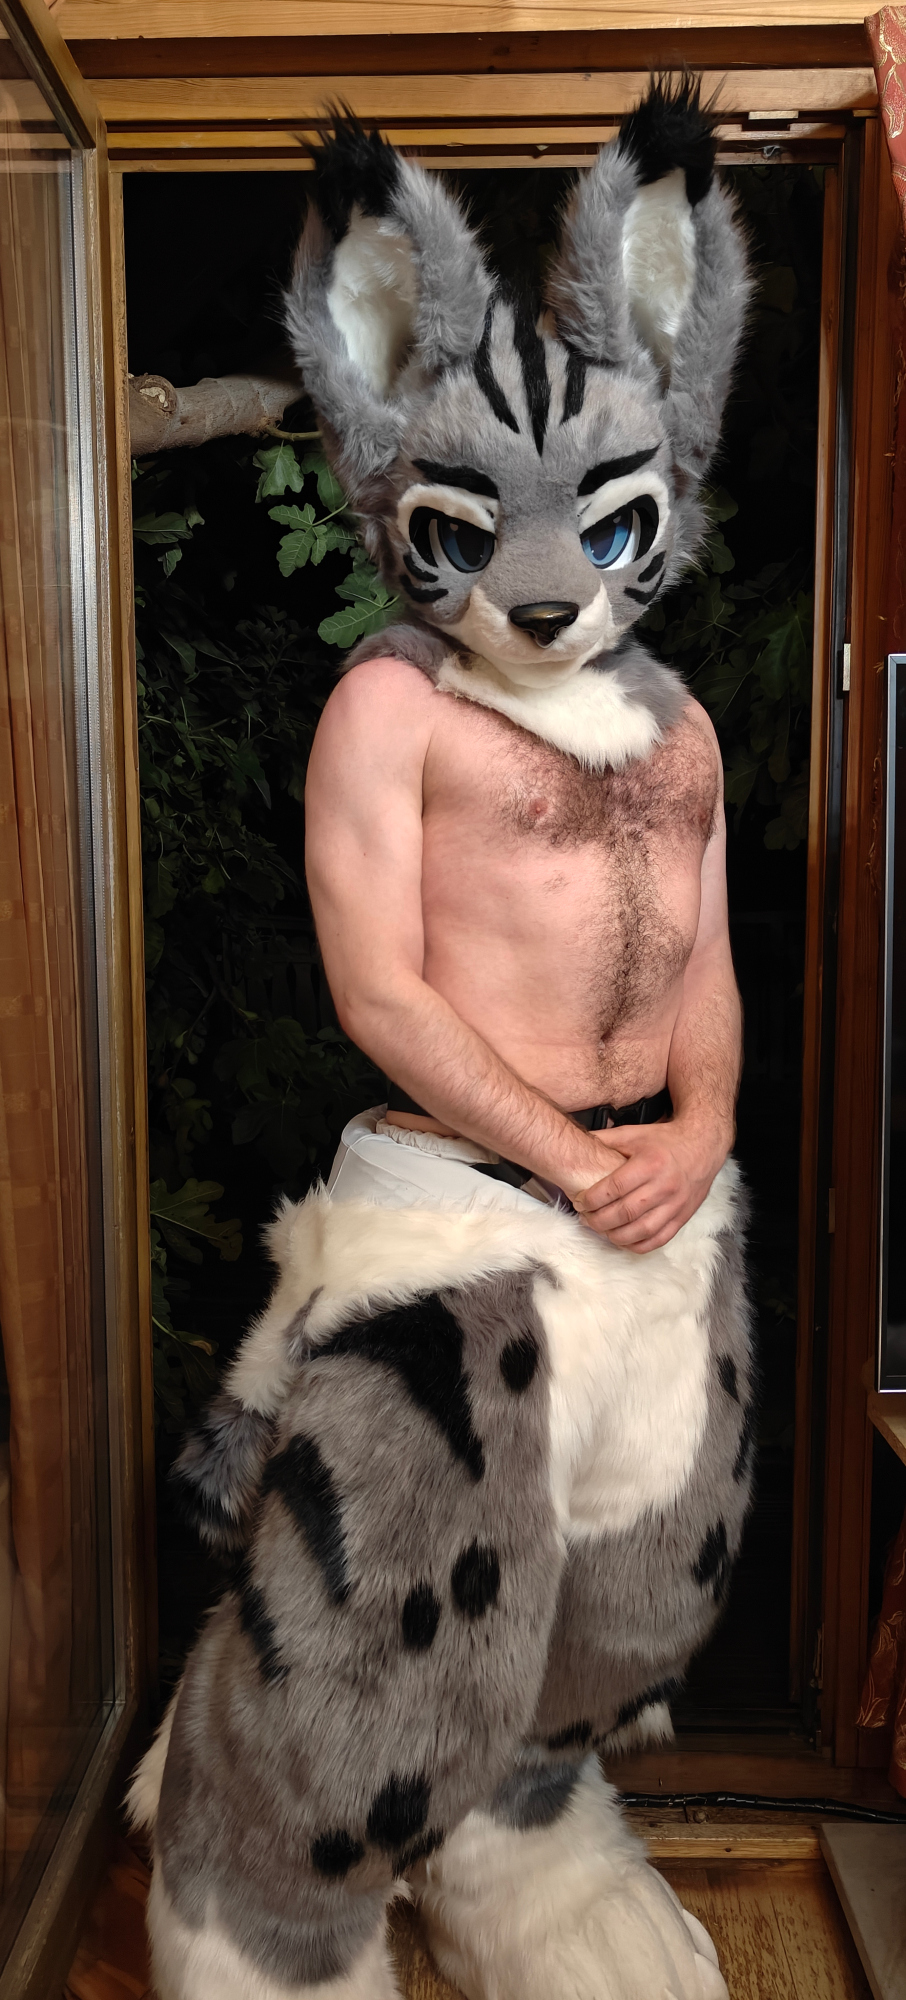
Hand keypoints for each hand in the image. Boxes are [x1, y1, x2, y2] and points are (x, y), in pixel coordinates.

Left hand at [572, 1114, 731, 1252]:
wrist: (702, 1146)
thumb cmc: (664, 1140)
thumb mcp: (634, 1134)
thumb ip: (604, 1140)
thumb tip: (574, 1144)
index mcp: (650, 1163)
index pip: (614, 1188)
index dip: (592, 1199)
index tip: (580, 1201)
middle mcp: (664, 1186)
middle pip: (625, 1213)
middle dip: (599, 1220)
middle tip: (585, 1218)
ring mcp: (675, 1204)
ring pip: (640, 1231)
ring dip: (615, 1236)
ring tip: (601, 1230)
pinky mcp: (682, 1217)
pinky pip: (658, 1239)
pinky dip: (638, 1245)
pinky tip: (623, 1240)